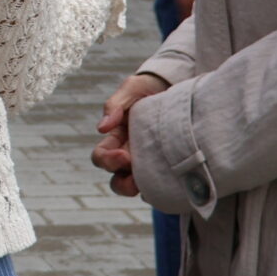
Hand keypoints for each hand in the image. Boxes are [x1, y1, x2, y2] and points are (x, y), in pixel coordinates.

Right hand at [94, 72, 168, 197]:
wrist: (176, 85)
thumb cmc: (149, 87)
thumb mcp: (131, 89)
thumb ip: (115, 105)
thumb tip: (102, 127)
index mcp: (116, 138)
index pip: (101, 157)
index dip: (107, 160)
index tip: (123, 154)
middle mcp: (130, 154)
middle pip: (116, 180)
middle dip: (123, 184)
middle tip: (135, 179)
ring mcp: (149, 161)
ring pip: (139, 187)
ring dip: (142, 190)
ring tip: (153, 187)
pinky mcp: (169, 165)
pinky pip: (162, 184)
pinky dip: (164, 188)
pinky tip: (173, 184)